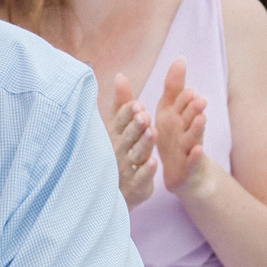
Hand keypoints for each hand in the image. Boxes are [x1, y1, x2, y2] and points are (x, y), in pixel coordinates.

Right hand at [106, 74, 158, 206]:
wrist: (114, 192)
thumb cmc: (117, 153)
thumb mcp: (118, 127)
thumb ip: (121, 103)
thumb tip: (121, 75)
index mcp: (113, 136)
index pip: (119, 122)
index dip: (127, 114)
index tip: (137, 104)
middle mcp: (117, 151)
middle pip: (127, 137)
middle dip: (135, 127)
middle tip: (144, 115)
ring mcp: (124, 170)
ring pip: (134, 156)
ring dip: (143, 145)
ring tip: (153, 133)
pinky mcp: (135, 187)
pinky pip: (139, 179)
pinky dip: (145, 171)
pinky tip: (153, 163)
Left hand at [154, 58, 211, 196]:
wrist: (182, 171)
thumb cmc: (175, 135)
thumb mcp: (171, 109)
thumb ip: (175, 86)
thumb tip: (180, 58)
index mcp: (180, 115)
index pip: (182, 104)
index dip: (185, 98)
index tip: (190, 90)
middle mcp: (186, 129)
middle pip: (191, 117)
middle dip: (195, 109)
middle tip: (199, 100)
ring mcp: (189, 148)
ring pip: (194, 137)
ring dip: (198, 128)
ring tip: (202, 119)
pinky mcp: (189, 166)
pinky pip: (192, 161)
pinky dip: (195, 156)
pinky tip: (198, 150)